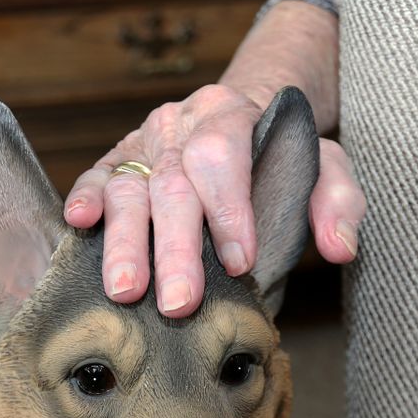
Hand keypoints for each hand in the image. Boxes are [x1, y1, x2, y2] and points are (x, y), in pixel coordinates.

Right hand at [64, 84, 365, 317]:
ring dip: (125, 243)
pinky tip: (79, 227)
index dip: (228, 210)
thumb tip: (339, 247)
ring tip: (125, 292)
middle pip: (172, 183)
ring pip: (128, 189)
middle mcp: (179, 123)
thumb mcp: (324, 165)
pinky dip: (83, 200)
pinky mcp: (115, 162)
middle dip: (175, 248)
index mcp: (230, 113)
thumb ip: (338, 201)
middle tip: (179, 303)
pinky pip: (93, 178)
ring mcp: (142, 143)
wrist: (240, 120)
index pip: (222, 156)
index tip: (240, 263)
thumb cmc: (280, 157)